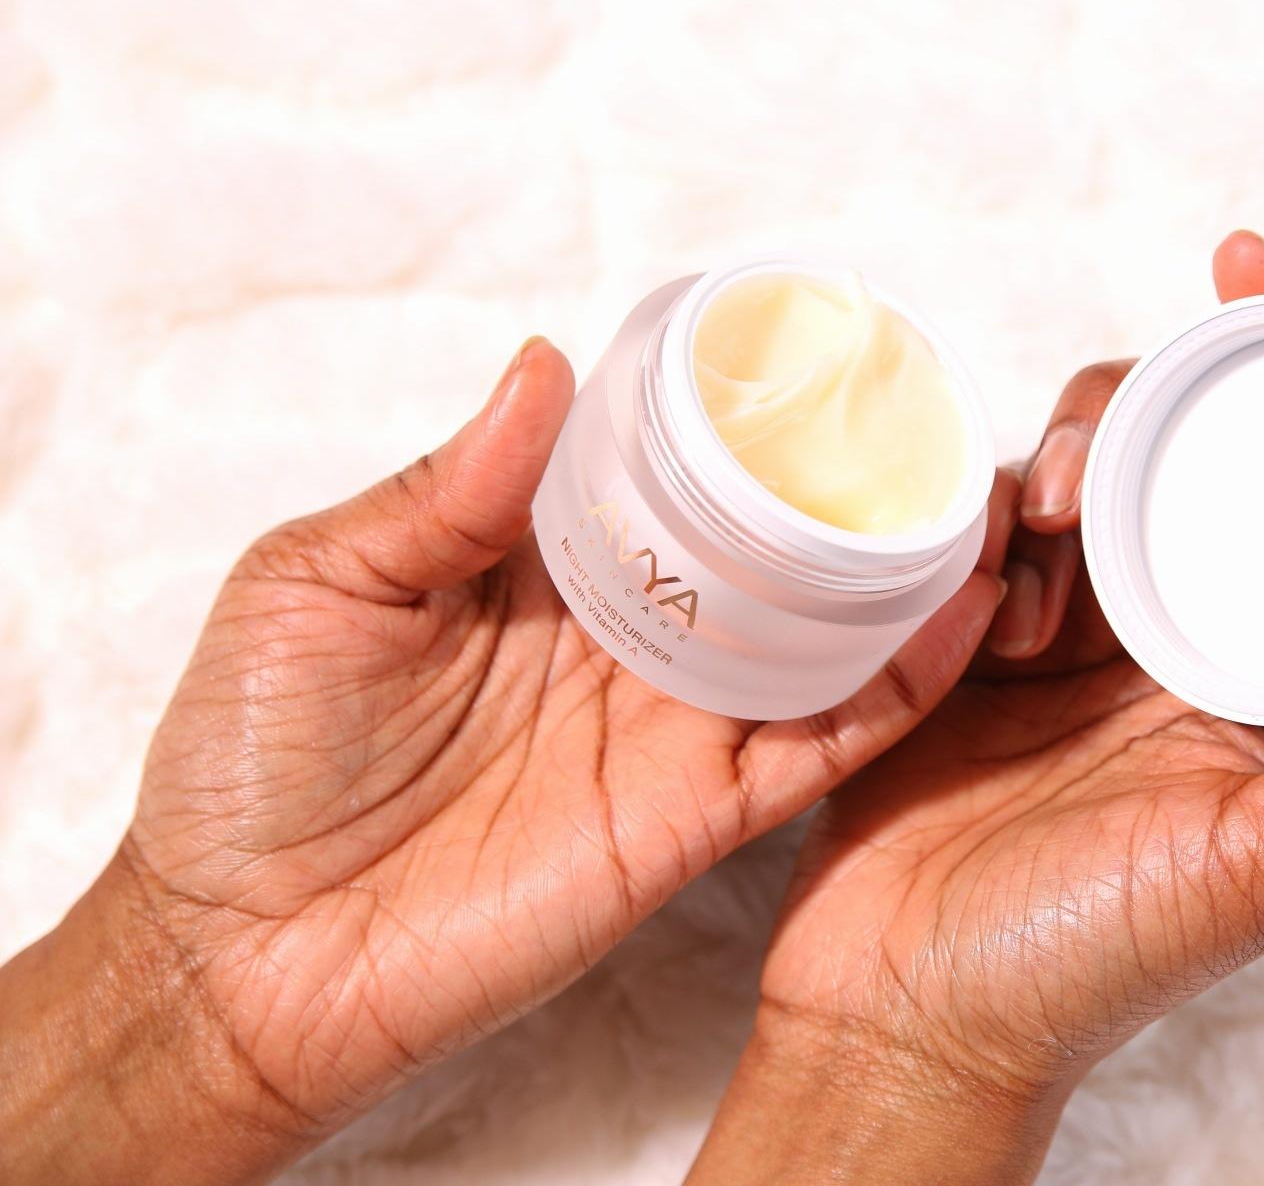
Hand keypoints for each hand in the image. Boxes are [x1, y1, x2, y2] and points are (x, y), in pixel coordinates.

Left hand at [0, 338, 1004, 1183]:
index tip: (805, 352)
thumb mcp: (320, 585)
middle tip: (923, 415)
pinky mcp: (698, 811)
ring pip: (815, 634)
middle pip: (757, 546)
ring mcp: (668, 723)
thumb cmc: (250, 764)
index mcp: (537, 566)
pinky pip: (821, 741)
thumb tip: (542, 364)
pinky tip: (953, 614)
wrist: (250, 954)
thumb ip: (446, 491)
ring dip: (892, 574)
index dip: (728, 417)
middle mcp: (621, 636)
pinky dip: (896, 685)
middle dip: (838, 487)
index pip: (659, 471)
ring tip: (971, 495)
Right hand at [690, 233, 1263, 1184]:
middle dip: (1169, 395)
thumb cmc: (1084, 962)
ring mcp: (1076, 632)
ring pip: (1092, 468)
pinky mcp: (975, 631)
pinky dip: (987, 514)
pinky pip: (989, 522)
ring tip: (1041, 527)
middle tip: (1129, 396)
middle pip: (1200, 458)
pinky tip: (986, 568)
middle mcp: (1184, 642)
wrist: (898, 1005)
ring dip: (1072, 453)